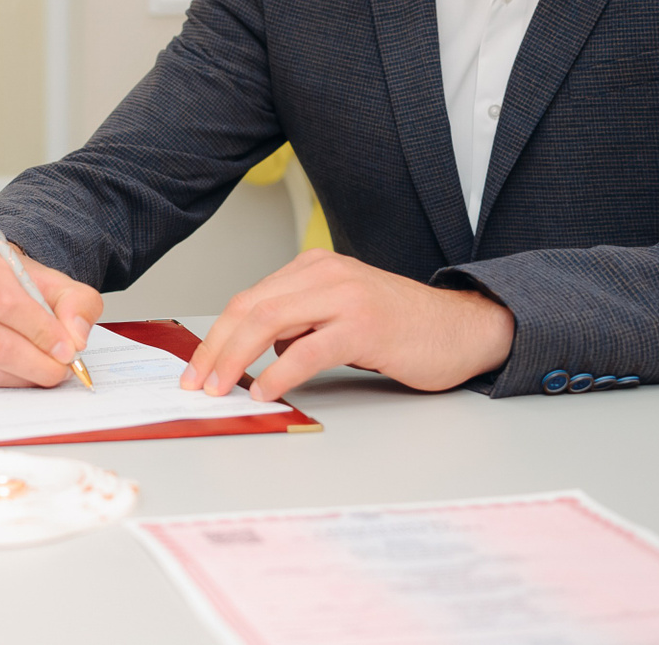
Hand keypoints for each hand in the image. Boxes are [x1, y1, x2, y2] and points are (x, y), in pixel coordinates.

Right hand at [0, 239, 103, 386]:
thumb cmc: (15, 283)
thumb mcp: (52, 281)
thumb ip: (76, 303)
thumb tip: (75, 337)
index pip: (7, 303)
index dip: (40, 331)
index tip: (67, 350)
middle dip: (36, 363)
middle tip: (61, 371)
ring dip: (22, 376)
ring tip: (45, 371)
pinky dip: (2, 381)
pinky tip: (18, 371)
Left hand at [181, 248, 514, 401]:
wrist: (462, 328)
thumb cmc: (401, 327)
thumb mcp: (339, 314)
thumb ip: (299, 323)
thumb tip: (255, 352)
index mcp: (313, 267)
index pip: (248, 299)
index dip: (216, 336)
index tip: (197, 369)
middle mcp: (324, 273)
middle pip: (249, 308)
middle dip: (215, 349)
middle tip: (196, 384)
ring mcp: (345, 296)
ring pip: (269, 323)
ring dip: (235, 360)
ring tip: (219, 389)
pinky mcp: (364, 326)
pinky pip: (306, 349)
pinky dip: (277, 373)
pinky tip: (264, 391)